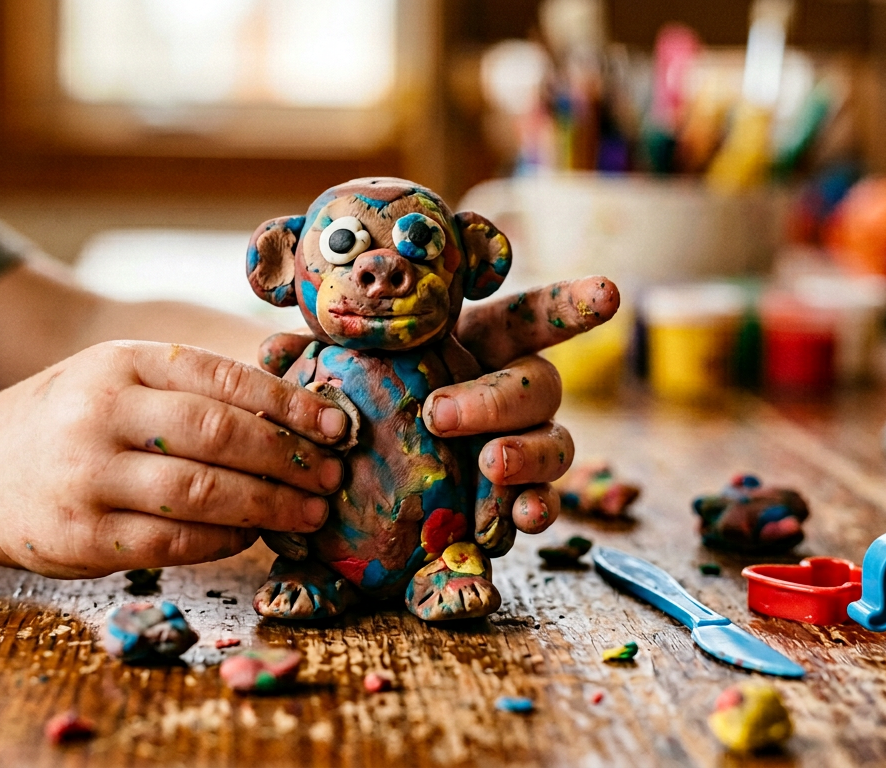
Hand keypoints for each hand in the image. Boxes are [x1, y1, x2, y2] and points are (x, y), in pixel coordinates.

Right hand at [0, 341, 349, 576]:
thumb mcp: (119, 376)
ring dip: (269, 506)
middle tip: (332, 476)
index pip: (223, 378)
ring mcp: (88, 477)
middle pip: (219, 435)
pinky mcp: (83, 535)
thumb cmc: (71, 419)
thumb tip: (295, 409)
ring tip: (310, 512)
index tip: (336, 425)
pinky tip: (252, 534)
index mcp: (121, 363)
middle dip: (288, 459)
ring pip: (201, 493)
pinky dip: (225, 540)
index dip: (289, 404)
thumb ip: (192, 384)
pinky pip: (174, 541)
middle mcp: (102, 414)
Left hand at [258, 277, 619, 535]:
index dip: (571, 305)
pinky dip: (530, 512)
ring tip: (489, 468)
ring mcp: (516, 449)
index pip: (528, 315)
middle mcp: (507, 393)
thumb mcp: (332, 367)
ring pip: (556, 446)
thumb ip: (309, 351)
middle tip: (442, 416)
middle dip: (501, 398)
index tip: (612, 295)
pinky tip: (512, 523)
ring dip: (528, 457)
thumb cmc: (357, 397)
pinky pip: (539, 505)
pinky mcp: (508, 500)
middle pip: (542, 384)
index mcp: (473, 345)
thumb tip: (273, 349)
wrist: (352, 477)